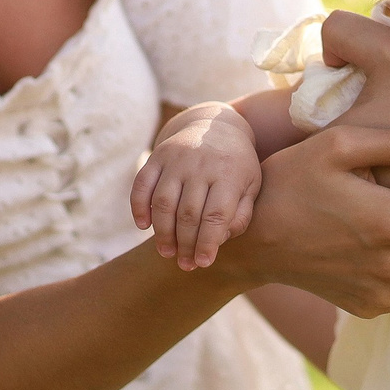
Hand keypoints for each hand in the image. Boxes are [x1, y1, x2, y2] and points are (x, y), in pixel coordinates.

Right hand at [130, 104, 261, 270]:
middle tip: (185, 265)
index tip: (203, 263)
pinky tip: (143, 226)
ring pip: (163, 202)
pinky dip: (138, 207)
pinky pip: (142, 184)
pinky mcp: (157, 155)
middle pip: (187, 213)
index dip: (207, 242)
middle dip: (185, 244)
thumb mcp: (251, 185)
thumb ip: (242, 213)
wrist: (218, 125)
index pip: (215, 215)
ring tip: (167, 253)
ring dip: (162, 232)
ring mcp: (176, 159)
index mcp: (229, 173)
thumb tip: (221, 239)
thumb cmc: (238, 164)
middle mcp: (200, 165)